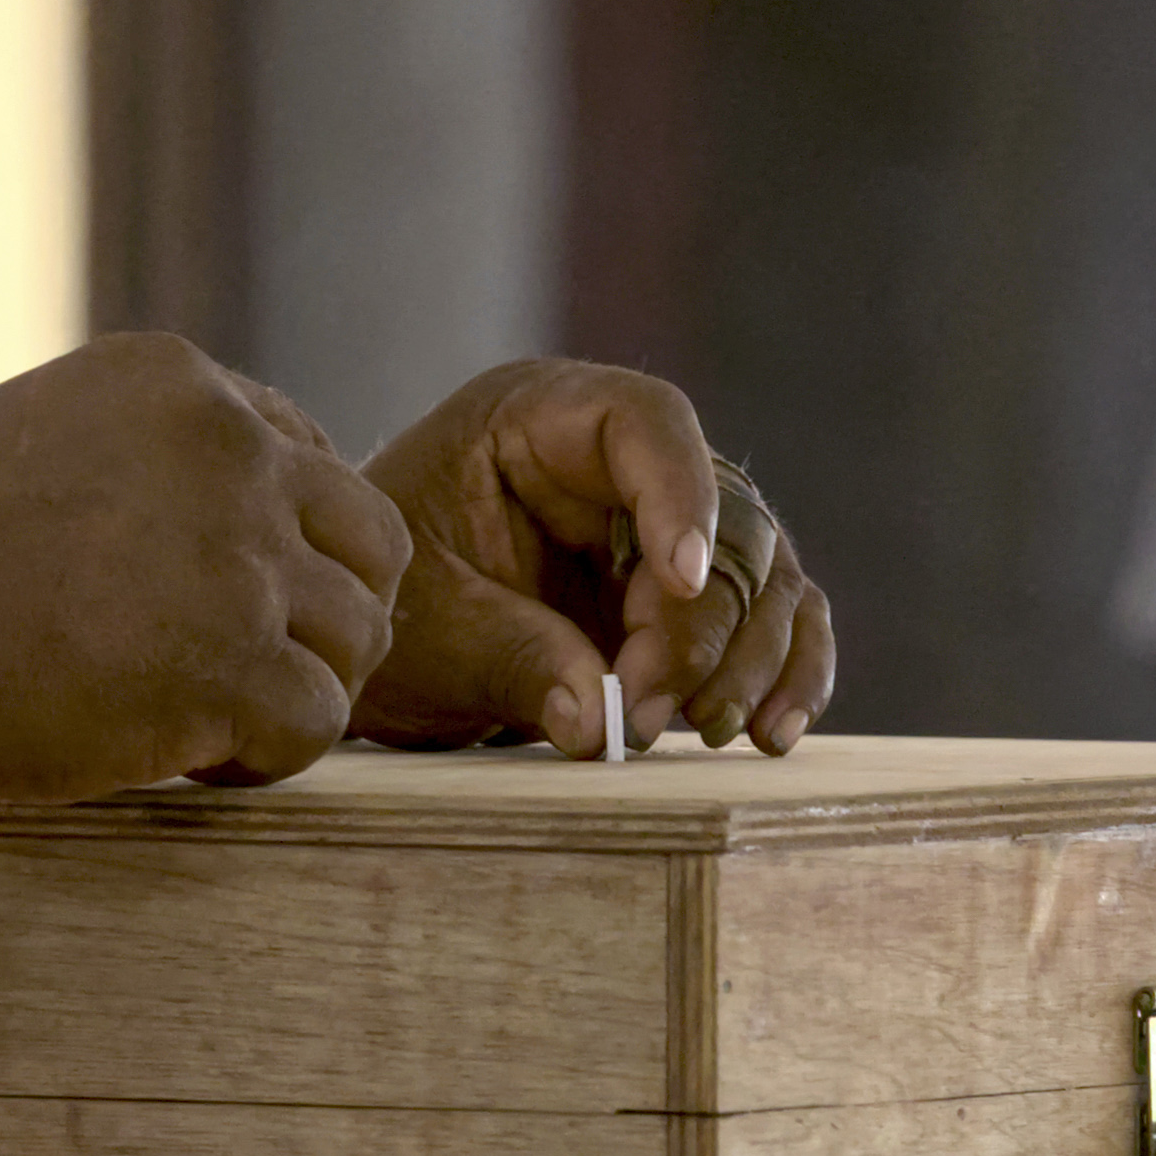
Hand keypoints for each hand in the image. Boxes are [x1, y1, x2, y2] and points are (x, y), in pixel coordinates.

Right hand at [0, 335, 410, 800]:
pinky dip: (271, 754)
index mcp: (179, 382)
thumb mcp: (36, 443)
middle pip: (366, 539)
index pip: (303, 455)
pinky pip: (317, 720)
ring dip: (297, 686)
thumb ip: (134, 467)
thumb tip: (199, 552)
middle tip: (267, 671)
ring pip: (353, 636)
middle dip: (331, 611)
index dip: (288, 541)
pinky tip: (202, 762)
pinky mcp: (236, 662)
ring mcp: (243, 556)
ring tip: (219, 724)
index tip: (239, 599)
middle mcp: (231, 450)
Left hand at [347, 360, 837, 756]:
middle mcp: (621, 463)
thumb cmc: (389, 611)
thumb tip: (596, 720)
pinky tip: (770, 734)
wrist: (376, 651)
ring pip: (764, 574)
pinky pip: (770, 623)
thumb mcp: (428, 631)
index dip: (681, 494)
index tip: (676, 583)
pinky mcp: (690, 602)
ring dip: (751, 657)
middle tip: (646, 708)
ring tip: (711, 729)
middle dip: (700, 623)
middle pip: (723, 515)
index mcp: (541, 420)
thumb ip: (511, 660)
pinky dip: (780, 675)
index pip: (646, 422)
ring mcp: (666, 531)